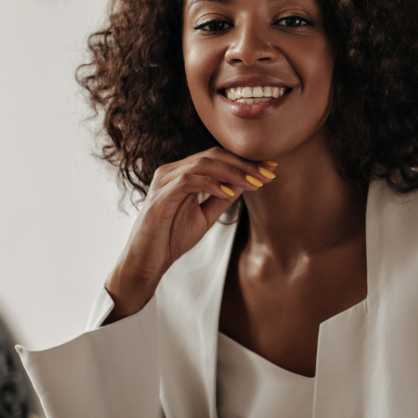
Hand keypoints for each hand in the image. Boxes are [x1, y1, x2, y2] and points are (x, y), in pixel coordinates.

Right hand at [104, 149, 277, 320]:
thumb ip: (221, 199)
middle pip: (213, 156)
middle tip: (268, 174)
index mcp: (181, 173)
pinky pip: (189, 180)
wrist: (147, 262)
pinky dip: (212, 184)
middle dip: (244, 165)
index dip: (244, 162)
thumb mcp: (204, 216)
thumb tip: (244, 184)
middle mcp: (171, 171)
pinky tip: (228, 192)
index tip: (270, 169)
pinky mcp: (161, 195)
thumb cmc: (170, 239)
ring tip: (254, 184)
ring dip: (233, 173)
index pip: (216, 158)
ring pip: (203, 164)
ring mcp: (164, 181)